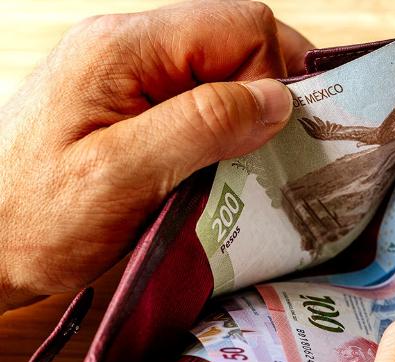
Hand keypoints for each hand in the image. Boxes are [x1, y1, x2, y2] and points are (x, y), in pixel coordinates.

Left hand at [0, 0, 313, 311]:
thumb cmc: (36, 220)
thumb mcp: (122, 177)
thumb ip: (201, 126)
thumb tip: (277, 98)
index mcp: (126, 48)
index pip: (243, 27)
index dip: (273, 77)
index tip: (269, 139)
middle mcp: (129, 44)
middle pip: (238, 39)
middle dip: (267, 94)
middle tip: (265, 153)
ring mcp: (130, 69)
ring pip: (224, 68)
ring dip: (246, 114)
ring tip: (240, 163)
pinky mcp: (132, 98)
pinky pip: (200, 92)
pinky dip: (223, 125)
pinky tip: (218, 161)